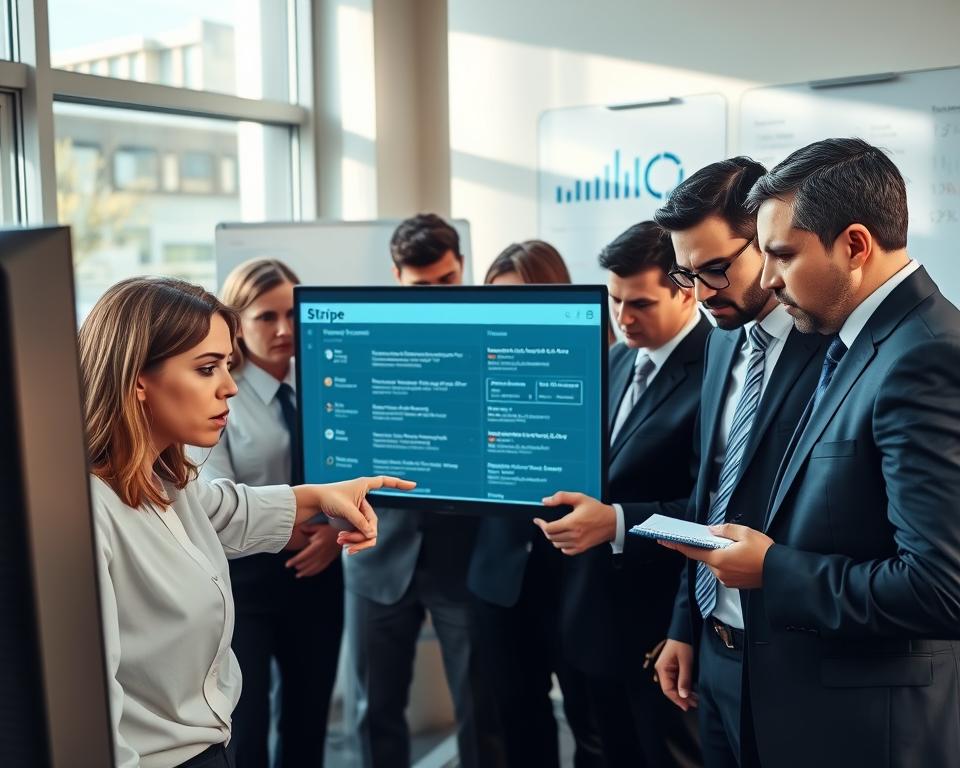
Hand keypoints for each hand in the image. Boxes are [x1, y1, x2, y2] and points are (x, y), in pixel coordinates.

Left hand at [285, 523, 340, 577]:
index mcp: (318, 543)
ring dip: (305, 572)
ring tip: (298, 574)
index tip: (287, 565)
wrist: (346, 532)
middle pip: (308, 562)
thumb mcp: (319, 526)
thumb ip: (308, 528)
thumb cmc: (331, 528)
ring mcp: (327, 556)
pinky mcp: (330, 559)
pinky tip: (307, 574)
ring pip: (314, 567)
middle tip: (292, 567)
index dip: (295, 560)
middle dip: (299, 566)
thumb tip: (299, 530)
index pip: (304, 555)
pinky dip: (313, 572)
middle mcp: (322, 552)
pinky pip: (321, 568)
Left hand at [292, 476, 415, 553]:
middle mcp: (365, 500)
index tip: (414, 485)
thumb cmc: (329, 498)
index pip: (386, 482)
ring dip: (356, 540)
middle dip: (361, 536)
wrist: (314, 502)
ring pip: (368, 532)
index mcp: (365, 486)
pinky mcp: (355, 520)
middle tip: (345, 543)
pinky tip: (343, 544)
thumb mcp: (345, 510)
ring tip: (341, 543)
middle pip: (373, 524)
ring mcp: (361, 511)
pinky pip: (361, 535)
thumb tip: (372, 534)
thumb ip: (360, 521)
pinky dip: (353, 540)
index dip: (400, 484)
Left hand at [533, 492, 616, 554]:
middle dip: (546, 529)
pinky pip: (565, 550)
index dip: (541, 524)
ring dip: (553, 537)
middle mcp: (574, 535)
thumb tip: (546, 501)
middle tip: (545, 523)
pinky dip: (561, 545)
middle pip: (551, 537)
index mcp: (572, 523)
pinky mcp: (582, 548)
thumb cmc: (597, 509)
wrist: (612, 522)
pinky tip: (563, 537)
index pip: (549, 528)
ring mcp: (578, 543)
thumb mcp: (579, 498)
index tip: (538, 520)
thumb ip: (561, 497)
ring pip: (557, 544)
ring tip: (554, 529)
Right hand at [655, 639, 697, 710]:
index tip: (687, 706)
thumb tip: (683, 696)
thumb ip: (684, 679)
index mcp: (662, 669)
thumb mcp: (686, 662)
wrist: (684, 630)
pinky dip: (684, 686)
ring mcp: (667, 669)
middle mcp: (662, 670)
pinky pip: (676, 681)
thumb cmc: (683, 644)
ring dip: (684, 693)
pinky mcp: (673, 668)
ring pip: (674, 686)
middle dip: (682, 698)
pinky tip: (692, 691)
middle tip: (695, 704)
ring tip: (695, 699)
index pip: (668, 690)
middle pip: (671, 689)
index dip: (677, 699)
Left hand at [658, 523, 773, 588]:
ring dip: (721, 555)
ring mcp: (726, 579)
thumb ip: (724, 530)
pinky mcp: (734, 584)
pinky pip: (724, 570)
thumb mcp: (745, 533)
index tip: (665, 541)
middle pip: (706, 557)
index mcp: (719, 559)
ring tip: (738, 549)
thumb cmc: (765, 552)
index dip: (678, 545)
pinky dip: (728, 562)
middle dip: (709, 547)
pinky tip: (741, 558)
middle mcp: (719, 572)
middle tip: (722, 539)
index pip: (692, 551)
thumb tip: (712, 530)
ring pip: (716, 563)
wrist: (781, 572)